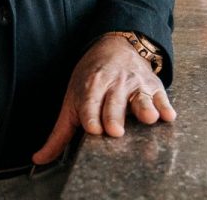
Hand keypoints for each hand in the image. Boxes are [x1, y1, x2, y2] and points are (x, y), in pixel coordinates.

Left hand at [32, 34, 176, 164]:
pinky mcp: (154, 87)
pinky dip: (164, 106)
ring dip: (143, 108)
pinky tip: (167, 115)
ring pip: (140, 99)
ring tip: (148, 118)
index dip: (91, 118)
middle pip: (113, 105)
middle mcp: (113, 86)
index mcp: (90, 89)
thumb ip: (59, 133)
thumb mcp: (72, 99)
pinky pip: (161, 98)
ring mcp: (135, 85)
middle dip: (114, 116)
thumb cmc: (90, 79)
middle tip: (115, 130)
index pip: (89, 105)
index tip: (94, 130)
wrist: (114, 46)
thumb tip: (39, 160)